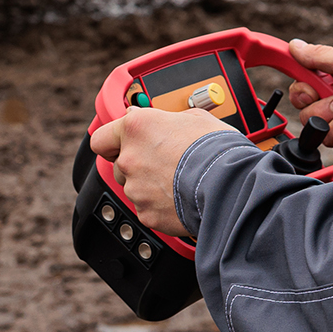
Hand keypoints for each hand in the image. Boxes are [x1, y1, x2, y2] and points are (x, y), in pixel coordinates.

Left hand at [90, 106, 231, 237]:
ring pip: (134, 188)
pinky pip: (147, 208)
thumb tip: (162, 120)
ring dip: (149, 185)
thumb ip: (168, 119)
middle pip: (119, 164)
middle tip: (161, 163)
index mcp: (137, 127)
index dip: (112, 141)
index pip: (102, 137)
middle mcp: (130, 157)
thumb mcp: (196, 118)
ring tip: (177, 181)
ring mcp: (136, 188)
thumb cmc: (217, 150)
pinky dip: (160, 206)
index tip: (120, 144)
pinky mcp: (146, 213)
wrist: (229, 185)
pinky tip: (179, 197)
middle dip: (136, 164)